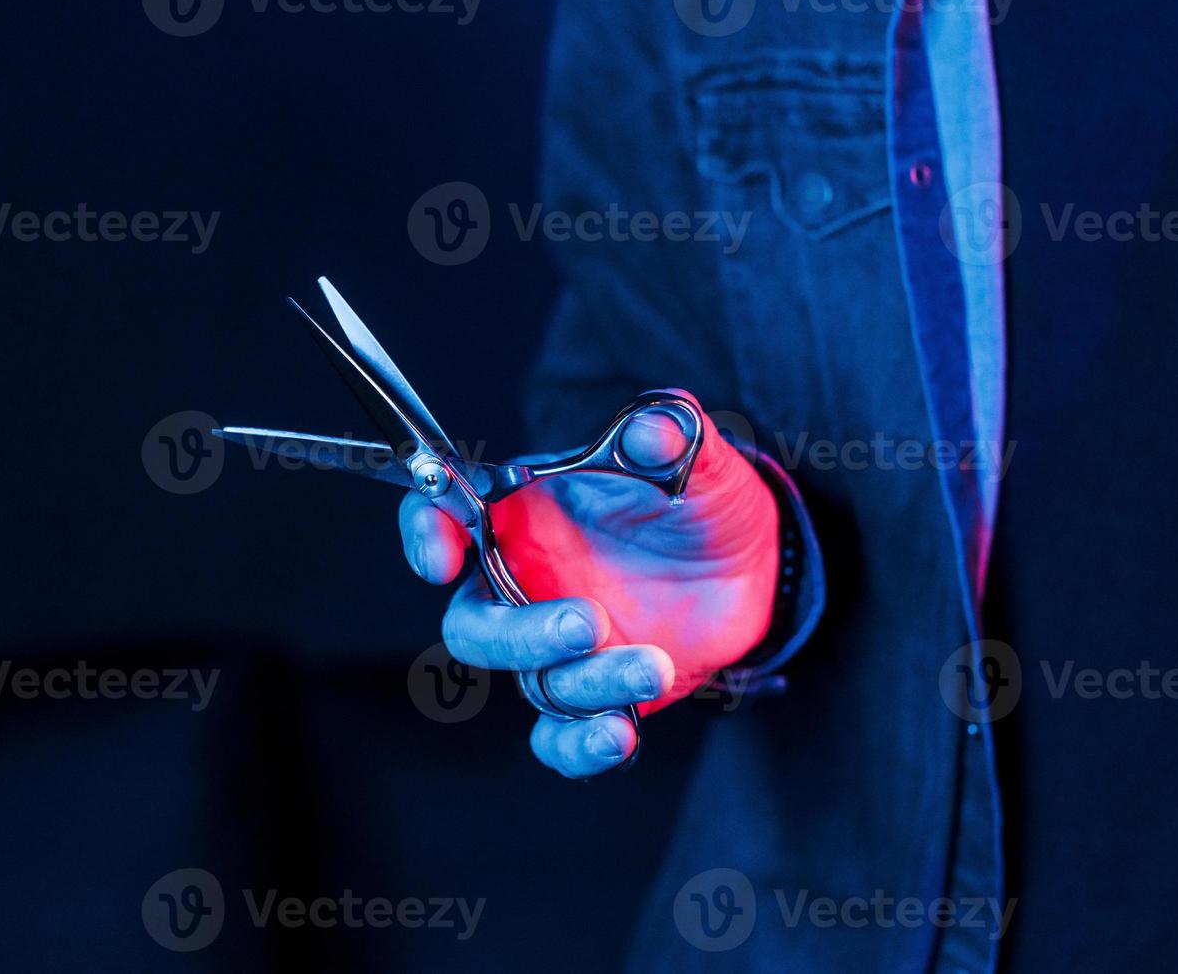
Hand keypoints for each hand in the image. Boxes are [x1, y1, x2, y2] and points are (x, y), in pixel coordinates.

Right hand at [399, 390, 777, 777]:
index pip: (444, 512)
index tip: (442, 557)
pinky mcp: (593, 694)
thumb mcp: (697, 457)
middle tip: (588, 623)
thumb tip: (653, 430)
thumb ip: (672, 436)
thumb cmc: (701, 499)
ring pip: (530, 684)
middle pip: (474, 626)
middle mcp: (525, 582)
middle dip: (521, 635)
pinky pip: (560, 738)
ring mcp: (555, 645)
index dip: (425, 532)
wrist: (753, 565)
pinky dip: (580, 747)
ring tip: (655, 665)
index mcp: (526, 512)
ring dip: (586, 685)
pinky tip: (622, 736)